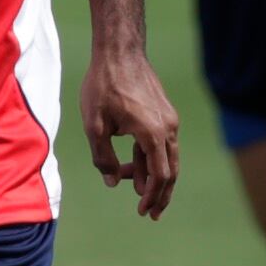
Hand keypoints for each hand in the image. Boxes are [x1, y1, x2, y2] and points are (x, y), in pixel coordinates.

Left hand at [78, 41, 179, 220]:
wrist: (119, 51)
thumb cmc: (104, 86)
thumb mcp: (95, 126)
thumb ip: (103, 158)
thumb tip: (112, 183)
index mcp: (153, 133)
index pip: (160, 175)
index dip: (153, 196)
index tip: (142, 211)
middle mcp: (168, 128)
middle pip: (171, 170)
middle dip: (161, 194)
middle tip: (151, 213)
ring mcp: (169, 119)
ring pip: (168, 157)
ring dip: (154, 176)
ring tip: (139, 191)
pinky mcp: (164, 112)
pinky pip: (162, 143)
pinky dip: (152, 158)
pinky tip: (136, 165)